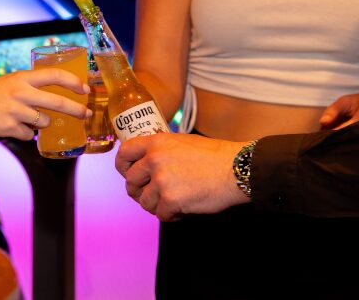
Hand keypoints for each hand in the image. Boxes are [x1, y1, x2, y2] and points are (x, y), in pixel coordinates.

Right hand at [0, 69, 90, 139]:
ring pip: (44, 122)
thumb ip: (32, 85)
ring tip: (27, 117)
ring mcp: (15, 111)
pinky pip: (28, 134)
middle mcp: (21, 93)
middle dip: (76, 110)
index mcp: (23, 78)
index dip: (74, 82)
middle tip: (86, 115)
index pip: (55, 75)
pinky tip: (12, 125)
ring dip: (43, 123)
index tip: (85, 89)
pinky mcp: (9, 128)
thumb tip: (59, 94)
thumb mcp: (12, 81)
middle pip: (57, 102)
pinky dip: (25, 132)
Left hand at [116, 133, 250, 221]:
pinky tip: (183, 209)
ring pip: (145, 202)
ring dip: (157, 205)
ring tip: (173, 201)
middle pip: (131, 182)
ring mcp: (162, 180)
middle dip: (139, 192)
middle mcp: (154, 160)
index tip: (127, 174)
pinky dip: (171, 215)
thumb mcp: (182, 142)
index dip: (122, 166)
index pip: (124, 152)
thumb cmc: (215, 156)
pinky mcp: (171, 200)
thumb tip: (147, 162)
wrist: (236, 169)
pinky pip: (161, 215)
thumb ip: (162, 151)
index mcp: (156, 143)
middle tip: (152, 195)